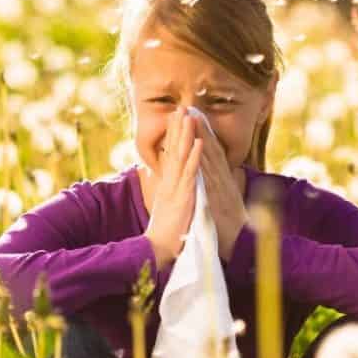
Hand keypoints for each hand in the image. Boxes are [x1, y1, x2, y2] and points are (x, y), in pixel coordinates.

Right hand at [144, 105, 203, 269]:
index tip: (176, 118)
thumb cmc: (165, 232)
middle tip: (180, 107)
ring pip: (181, 156)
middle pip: (174, 150)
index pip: (170, 154)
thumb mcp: (167, 207)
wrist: (158, 250)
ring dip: (185, 135)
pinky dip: (195, 156)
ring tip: (188, 116)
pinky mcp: (183, 196)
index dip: (173, 135)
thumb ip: (167, 193)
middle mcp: (170, 182)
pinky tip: (199, 142)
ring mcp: (176, 188)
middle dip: (177, 128)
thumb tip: (163, 182)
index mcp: (168, 184)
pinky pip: (191, 173)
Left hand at [194, 115, 247, 263]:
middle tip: (190, 108)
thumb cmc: (230, 226)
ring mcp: (221, 189)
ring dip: (202, 139)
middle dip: (201, 129)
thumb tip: (220, 173)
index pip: (212, 153)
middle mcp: (223, 180)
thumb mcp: (224, 201)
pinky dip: (205, 164)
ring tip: (192, 120)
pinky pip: (209, 180)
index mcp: (222, 180)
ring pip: (210, 159)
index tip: (194, 116)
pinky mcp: (218, 200)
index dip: (203, 134)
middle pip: (210, 150)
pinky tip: (199, 150)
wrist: (241, 246)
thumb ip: (222, 186)